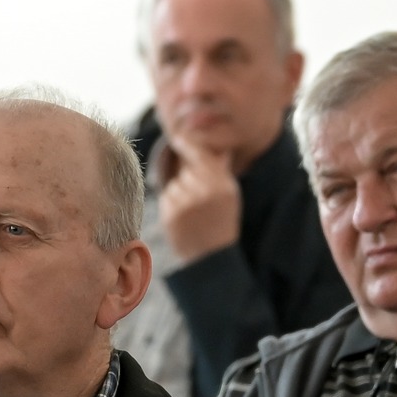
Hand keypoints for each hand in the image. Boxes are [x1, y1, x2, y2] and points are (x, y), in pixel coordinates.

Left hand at [158, 135, 242, 261]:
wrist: (211, 257)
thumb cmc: (221, 221)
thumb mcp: (228, 195)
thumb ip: (219, 169)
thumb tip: (214, 144)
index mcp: (222, 186)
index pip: (200, 154)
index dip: (188, 144)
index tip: (179, 138)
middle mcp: (205, 192)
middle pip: (187, 169)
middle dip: (190, 177)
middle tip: (202, 199)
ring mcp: (186, 203)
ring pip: (175, 183)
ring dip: (181, 192)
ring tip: (194, 212)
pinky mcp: (171, 214)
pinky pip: (167, 196)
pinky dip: (173, 204)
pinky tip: (185, 218)